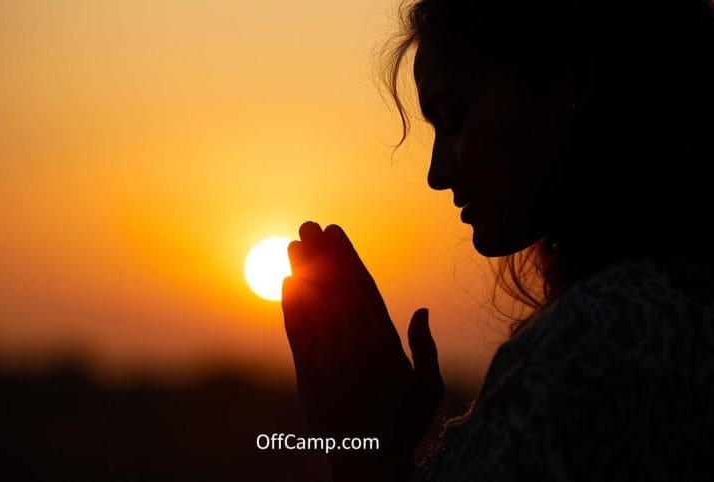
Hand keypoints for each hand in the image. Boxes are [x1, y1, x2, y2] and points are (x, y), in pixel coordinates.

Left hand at [281, 221, 443, 480]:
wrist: (369, 460)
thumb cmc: (403, 424)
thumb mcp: (428, 386)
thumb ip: (424, 346)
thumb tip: (421, 309)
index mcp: (385, 341)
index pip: (362, 286)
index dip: (347, 256)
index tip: (336, 233)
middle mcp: (355, 344)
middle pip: (335, 287)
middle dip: (321, 254)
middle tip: (308, 225)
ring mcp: (329, 358)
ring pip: (314, 304)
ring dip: (302, 270)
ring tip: (293, 244)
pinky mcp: (308, 374)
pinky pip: (297, 332)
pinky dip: (291, 305)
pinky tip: (285, 282)